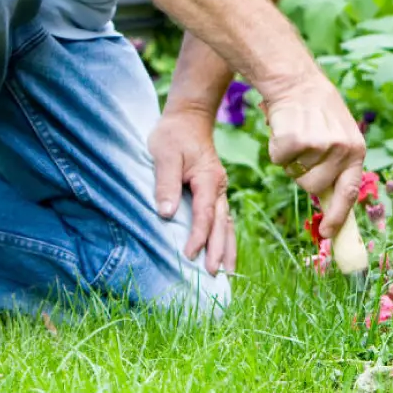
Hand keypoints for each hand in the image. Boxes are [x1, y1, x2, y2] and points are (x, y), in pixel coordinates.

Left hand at [149, 108, 235, 274]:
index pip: (205, 214)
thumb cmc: (174, 135)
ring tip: (228, 272)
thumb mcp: (164, 155)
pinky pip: (223, 218)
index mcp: (208, 179)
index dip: (198, 236)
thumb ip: (165, 184)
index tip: (188, 255)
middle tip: (214, 274)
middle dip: (219, 250)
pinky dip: (225, 236)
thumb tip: (165, 214)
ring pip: (227, 223)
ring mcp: (219, 189)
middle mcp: (218, 186)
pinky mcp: (214, 191)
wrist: (189, 118)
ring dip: (228, 247)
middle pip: (221, 223)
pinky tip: (225, 251)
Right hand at [260, 73, 364, 238]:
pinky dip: (276, 147)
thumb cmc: (317, 111)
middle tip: (301, 150)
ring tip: (296, 133)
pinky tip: (284, 127)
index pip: (348, 193)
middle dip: (302, 175)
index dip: (338, 217)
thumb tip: (330, 203)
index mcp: (356, 150)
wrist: (297, 81)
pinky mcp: (297, 140)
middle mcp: (342, 150)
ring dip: (289, 159)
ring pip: (295, 174)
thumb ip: (338, 165)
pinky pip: (279, 159)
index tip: (327, 233)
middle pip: (314, 187)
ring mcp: (320, 145)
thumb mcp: (339, 135)